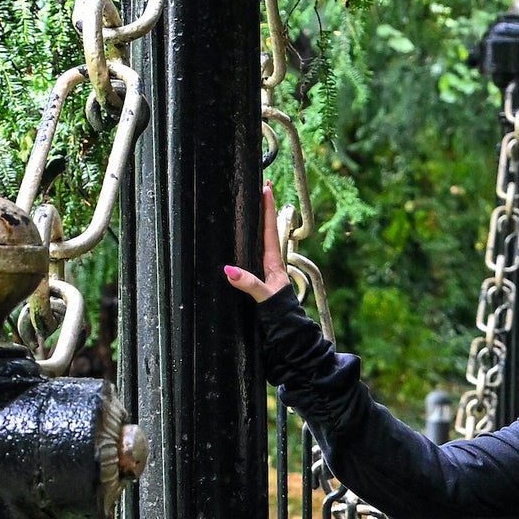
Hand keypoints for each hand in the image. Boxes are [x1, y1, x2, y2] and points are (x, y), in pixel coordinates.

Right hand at [223, 183, 292, 303]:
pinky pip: (256, 252)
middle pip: (266, 229)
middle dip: (263, 209)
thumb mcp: (264, 298)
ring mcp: (268, 270)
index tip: (265, 188)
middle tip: (262, 187)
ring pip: (262, 240)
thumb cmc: (280, 314)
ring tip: (256, 204)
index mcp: (274, 263)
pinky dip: (253, 239)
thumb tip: (230, 270)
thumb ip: (249, 284)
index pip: (269, 229)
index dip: (267, 208)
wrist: (288, 332)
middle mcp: (271, 263)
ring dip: (259, 222)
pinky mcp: (262, 278)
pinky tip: (247, 237)